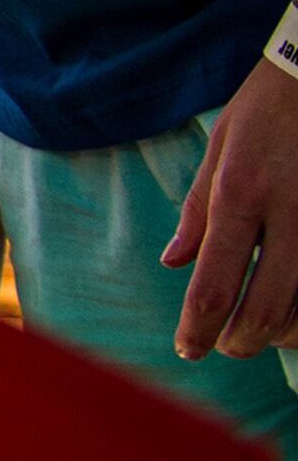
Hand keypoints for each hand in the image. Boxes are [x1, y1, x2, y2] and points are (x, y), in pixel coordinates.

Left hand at [161, 54, 297, 358]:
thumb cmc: (266, 111)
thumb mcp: (219, 150)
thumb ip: (198, 211)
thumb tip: (174, 262)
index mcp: (239, 195)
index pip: (213, 284)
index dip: (198, 328)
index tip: (188, 349)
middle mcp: (287, 213)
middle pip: (265, 310)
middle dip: (240, 341)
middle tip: (225, 347)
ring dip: (280, 334)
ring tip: (259, 333)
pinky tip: (293, 313)